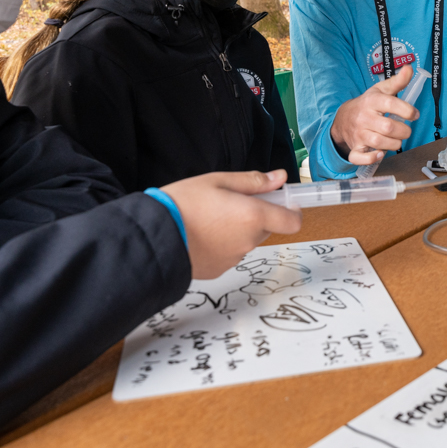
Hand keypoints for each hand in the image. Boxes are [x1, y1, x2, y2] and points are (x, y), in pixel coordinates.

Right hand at [162, 170, 301, 278]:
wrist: (154, 238)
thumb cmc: (183, 205)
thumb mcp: (218, 181)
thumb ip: (253, 181)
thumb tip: (280, 177)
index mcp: (254, 217)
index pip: (292, 221)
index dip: (291, 210)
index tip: (281, 201)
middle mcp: (249, 241)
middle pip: (266, 229)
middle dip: (256, 216)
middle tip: (231, 202)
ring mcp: (234, 258)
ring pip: (246, 241)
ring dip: (237, 230)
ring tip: (209, 218)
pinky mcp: (219, 270)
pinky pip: (229, 253)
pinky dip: (222, 244)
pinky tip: (202, 234)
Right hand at [330, 65, 418, 164]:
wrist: (343, 118)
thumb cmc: (368, 104)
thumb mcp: (381, 90)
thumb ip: (398, 81)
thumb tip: (410, 68)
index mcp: (371, 101)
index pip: (390, 104)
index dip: (407, 110)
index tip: (414, 114)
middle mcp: (364, 118)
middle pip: (388, 128)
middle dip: (404, 131)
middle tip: (406, 130)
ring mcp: (358, 134)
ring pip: (379, 143)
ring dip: (394, 144)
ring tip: (396, 139)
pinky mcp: (355, 148)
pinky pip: (360, 158)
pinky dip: (372, 158)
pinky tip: (380, 153)